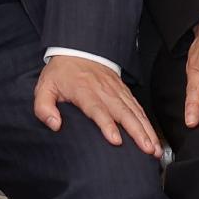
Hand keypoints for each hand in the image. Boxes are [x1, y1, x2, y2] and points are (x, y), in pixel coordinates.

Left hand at [34, 52, 162, 157]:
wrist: (78, 49)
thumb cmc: (61, 73)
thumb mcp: (45, 87)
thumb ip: (44, 107)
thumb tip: (54, 124)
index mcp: (84, 91)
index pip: (98, 109)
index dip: (107, 125)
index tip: (116, 140)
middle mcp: (104, 91)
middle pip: (123, 112)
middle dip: (137, 132)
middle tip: (146, 149)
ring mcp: (117, 91)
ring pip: (135, 112)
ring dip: (146, 130)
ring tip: (154, 148)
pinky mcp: (124, 91)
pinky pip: (138, 108)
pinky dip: (148, 123)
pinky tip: (153, 137)